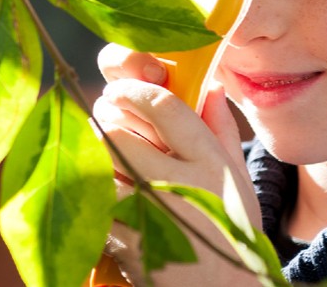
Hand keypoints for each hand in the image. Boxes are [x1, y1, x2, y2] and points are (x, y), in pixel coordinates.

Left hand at [93, 44, 261, 285]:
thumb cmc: (231, 227)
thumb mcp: (237, 177)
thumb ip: (221, 128)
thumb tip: (208, 85)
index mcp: (208, 161)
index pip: (163, 107)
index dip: (133, 90)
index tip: (120, 91)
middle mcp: (177, 182)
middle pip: (115, 132)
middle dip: (104, 122)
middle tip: (106, 122)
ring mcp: (146, 213)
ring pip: (95, 164)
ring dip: (92, 154)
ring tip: (100, 153)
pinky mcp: (123, 240)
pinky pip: (91, 200)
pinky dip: (90, 189)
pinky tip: (101, 190)